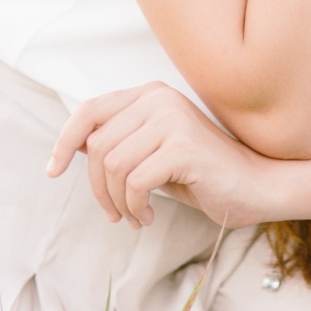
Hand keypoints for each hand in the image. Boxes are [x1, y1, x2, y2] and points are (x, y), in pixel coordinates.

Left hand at [46, 81, 283, 229]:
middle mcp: (158, 98)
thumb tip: (74, 147)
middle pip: (97, 145)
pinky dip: (134, 207)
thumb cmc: (202, 175)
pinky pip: (133, 182)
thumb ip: (121, 144)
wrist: (257, 187)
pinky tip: (149, 216)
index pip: (89, 110)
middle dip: (96, 188)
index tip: (53, 170)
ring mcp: (171, 118)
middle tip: (114, 214)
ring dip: (116, 202)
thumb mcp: (153, 155)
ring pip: (111, 165)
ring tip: (135, 216)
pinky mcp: (181, 145)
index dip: (65, 140)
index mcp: (150, 94)